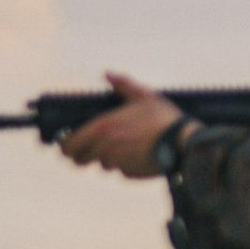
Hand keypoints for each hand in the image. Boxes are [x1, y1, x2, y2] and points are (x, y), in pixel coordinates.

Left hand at [59, 74, 185, 177]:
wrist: (184, 143)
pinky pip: (123, 171)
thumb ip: (123, 85)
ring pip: (104, 165)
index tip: (68, 145)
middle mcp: (105, 147)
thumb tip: (107, 74)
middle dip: (83, 156)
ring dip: (110, 159)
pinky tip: (141, 156)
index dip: (65, 146)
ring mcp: (117, 163)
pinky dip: (128, 166)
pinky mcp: (131, 174)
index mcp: (102, 128)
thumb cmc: (163, 118)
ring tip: (126, 148)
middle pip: (80, 160)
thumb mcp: (144, 96)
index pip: (68, 145)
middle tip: (89, 151)